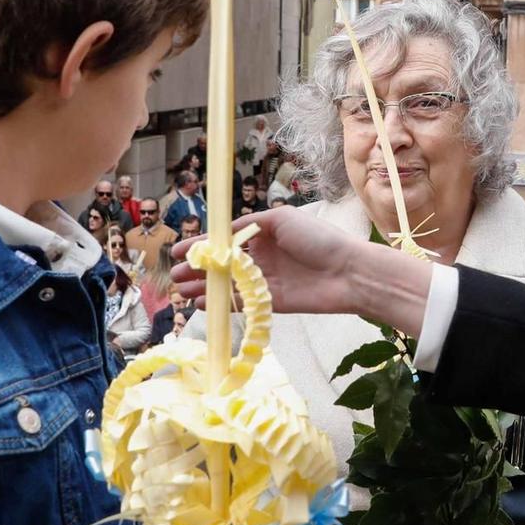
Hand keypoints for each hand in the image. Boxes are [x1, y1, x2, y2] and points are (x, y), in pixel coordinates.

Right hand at [173, 207, 429, 323]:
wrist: (349, 272)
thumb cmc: (319, 239)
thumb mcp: (281, 219)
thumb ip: (250, 225)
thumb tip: (223, 234)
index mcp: (263, 234)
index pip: (224, 240)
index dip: (200, 246)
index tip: (177, 251)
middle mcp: (262, 257)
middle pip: (222, 265)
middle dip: (197, 270)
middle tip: (175, 277)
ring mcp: (266, 281)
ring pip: (228, 286)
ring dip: (204, 289)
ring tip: (182, 294)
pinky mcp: (272, 303)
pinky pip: (242, 304)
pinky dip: (222, 304)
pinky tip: (203, 305)